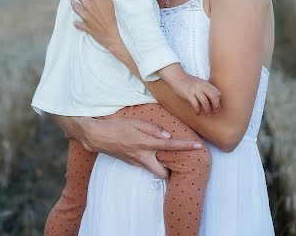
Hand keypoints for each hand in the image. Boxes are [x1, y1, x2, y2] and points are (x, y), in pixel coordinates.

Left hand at [71, 0, 121, 52]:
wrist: (116, 37)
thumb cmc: (119, 18)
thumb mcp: (116, 1)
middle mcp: (88, 5)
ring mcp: (85, 16)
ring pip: (75, 6)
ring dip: (74, 1)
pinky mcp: (86, 26)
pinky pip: (78, 23)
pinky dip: (77, 21)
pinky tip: (76, 21)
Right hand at [81, 115, 202, 178]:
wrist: (97, 136)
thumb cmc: (116, 125)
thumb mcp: (134, 121)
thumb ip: (152, 128)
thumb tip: (167, 135)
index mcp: (145, 142)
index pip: (170, 145)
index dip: (185, 146)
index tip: (198, 146)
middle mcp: (142, 156)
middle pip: (163, 173)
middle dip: (171, 169)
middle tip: (174, 158)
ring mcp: (136, 162)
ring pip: (154, 171)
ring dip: (160, 165)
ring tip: (161, 153)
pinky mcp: (131, 163)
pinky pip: (145, 166)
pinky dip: (150, 161)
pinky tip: (147, 150)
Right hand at [172, 74, 220, 115]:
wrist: (177, 77)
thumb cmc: (188, 82)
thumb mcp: (200, 83)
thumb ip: (206, 89)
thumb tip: (213, 100)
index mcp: (205, 83)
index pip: (217, 92)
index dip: (218, 100)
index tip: (217, 105)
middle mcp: (202, 86)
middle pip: (213, 96)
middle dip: (216, 106)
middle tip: (216, 111)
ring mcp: (195, 90)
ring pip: (205, 102)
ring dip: (207, 110)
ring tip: (207, 114)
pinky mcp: (188, 94)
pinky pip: (195, 104)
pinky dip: (198, 110)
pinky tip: (197, 113)